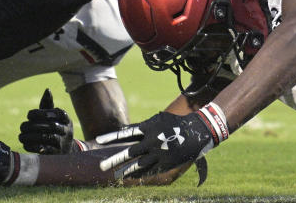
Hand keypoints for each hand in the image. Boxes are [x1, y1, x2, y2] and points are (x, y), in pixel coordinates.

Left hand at [19, 88, 80, 153]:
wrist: (67, 149)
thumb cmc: (56, 127)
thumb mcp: (54, 116)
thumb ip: (48, 104)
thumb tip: (47, 90)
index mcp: (65, 118)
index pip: (53, 113)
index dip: (40, 113)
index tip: (29, 115)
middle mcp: (66, 130)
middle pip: (50, 126)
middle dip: (34, 126)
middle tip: (21, 126)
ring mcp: (62, 142)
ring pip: (47, 138)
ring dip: (32, 137)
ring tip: (21, 136)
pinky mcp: (56, 154)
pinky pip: (45, 150)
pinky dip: (34, 147)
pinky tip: (25, 144)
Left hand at [96, 105, 227, 179]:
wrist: (197, 130)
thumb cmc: (175, 123)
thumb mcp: (159, 119)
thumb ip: (144, 126)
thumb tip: (129, 131)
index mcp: (148, 128)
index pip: (125, 133)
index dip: (111, 137)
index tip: (98, 140)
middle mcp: (151, 141)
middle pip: (129, 152)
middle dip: (114, 160)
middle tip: (101, 166)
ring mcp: (159, 153)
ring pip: (138, 164)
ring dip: (125, 171)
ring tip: (115, 175)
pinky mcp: (166, 163)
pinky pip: (150, 170)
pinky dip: (140, 174)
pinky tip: (131, 177)